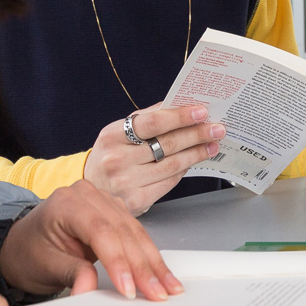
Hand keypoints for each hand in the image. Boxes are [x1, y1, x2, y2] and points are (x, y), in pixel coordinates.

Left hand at [0, 178, 184, 300]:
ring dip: (153, 262)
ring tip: (168, 286)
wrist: (21, 246)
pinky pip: (135, 233)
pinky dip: (148, 255)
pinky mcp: (113, 212)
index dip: (118, 261)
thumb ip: (71, 274)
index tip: (129, 289)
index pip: (100, 231)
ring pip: (135, 232)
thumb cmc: (28, 253)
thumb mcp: (45, 267)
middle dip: (142, 266)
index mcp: (66, 203)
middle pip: (122, 231)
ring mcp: (102, 201)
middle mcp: (87, 195)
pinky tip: (160, 272)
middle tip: (157, 293)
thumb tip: (90, 290)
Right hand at [83, 102, 226, 214]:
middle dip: (196, 134)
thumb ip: (146, 119)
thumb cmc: (109, 155)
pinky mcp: (137, 201)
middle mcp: (117, 160)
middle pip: (166, 144)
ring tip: (211, 144)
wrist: (90, 187)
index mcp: (112, 136)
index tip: (201, 111)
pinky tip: (194, 160)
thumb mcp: (118, 133)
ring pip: (172, 164)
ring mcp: (126, 182)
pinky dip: (184, 170)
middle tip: (216, 128)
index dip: (179, 116)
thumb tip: (180, 104)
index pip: (151, 123)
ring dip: (196, 153)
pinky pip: (169, 182)